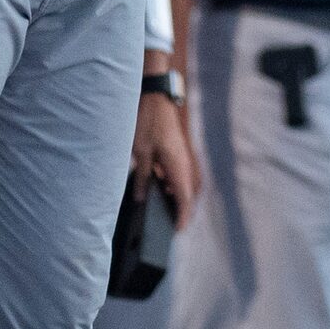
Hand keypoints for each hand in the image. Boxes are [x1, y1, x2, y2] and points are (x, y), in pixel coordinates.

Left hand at [131, 90, 199, 220]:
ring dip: (180, 198)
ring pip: (187, 185)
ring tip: (167, 210)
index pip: (184, 199)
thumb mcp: (140, 152)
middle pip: (189, 194)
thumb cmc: (149, 123)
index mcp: (177, 167)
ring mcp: (184, 157)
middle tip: (172, 225)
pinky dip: (176, 185)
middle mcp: (185, 164)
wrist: (157, 97)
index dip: (182, 217)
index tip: (178, 230)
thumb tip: (142, 199)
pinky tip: (163, 188)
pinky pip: (182, 174)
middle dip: (183, 211)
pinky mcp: (180, 152)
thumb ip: (143, 177)